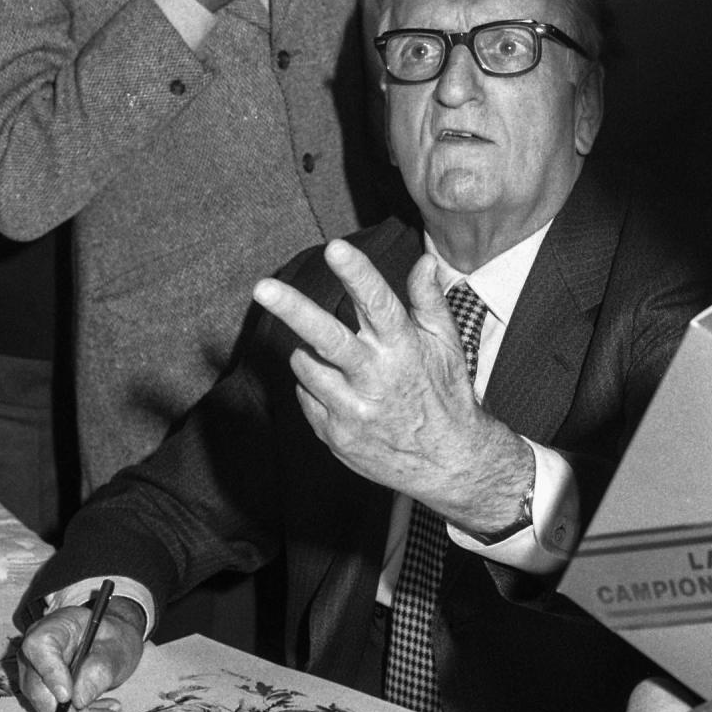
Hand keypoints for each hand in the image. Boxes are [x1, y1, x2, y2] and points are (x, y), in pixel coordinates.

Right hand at [17, 599, 144, 711]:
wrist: (114, 640)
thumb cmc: (116, 636)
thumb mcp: (119, 646)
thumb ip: (101, 668)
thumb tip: (78, 700)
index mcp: (56, 626)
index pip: (40, 646)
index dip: (50, 673)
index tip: (67, 698)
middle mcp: (38, 649)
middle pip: (38, 685)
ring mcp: (37, 671)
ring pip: (47, 703)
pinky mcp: (44, 689)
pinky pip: (56, 709)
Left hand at [252, 239, 532, 534]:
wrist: (449, 463)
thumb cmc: (445, 394)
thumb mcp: (446, 346)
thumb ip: (429, 301)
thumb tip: (424, 260)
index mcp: (405, 350)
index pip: (380, 305)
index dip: (358, 274)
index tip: (336, 248)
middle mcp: (378, 380)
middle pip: (330, 339)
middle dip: (295, 310)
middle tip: (263, 287)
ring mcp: (354, 411)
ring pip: (307, 367)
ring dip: (310, 354)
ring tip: (339, 363)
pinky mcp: (336, 435)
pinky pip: (306, 397)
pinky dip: (316, 388)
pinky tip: (344, 394)